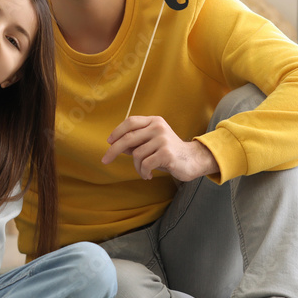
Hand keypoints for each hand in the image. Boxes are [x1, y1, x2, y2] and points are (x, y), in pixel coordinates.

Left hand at [101, 115, 219, 181]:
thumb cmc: (168, 152)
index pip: (130, 122)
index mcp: (154, 121)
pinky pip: (145, 164)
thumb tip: (116, 145)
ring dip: (137, 167)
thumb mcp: (151, 144)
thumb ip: (136, 142)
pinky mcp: (166, 153)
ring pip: (136, 154)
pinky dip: (143, 172)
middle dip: (113, 150)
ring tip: (144, 172)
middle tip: (105, 160)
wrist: (193, 160)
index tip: (108, 142)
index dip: (117, 132)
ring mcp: (163, 139)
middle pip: (128, 138)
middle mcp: (158, 127)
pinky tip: (149, 175)